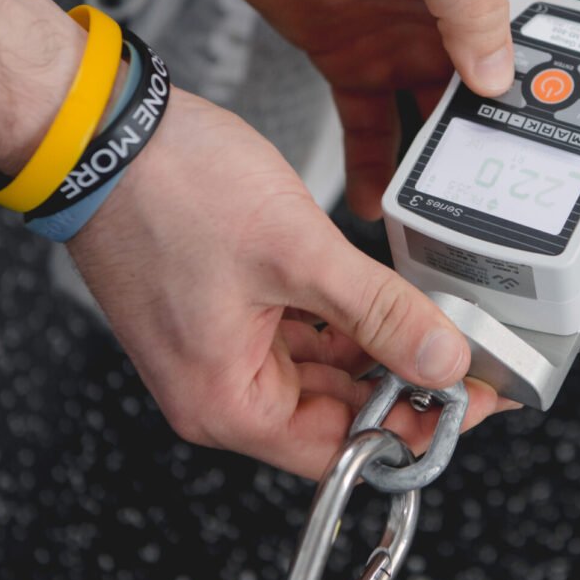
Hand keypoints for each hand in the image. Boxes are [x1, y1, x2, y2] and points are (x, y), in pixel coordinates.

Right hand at [68, 89, 513, 479]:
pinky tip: (378, 294)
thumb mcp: (298, 253)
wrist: (107, 131)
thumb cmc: (170, 189)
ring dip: (375, 346)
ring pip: (320, 368)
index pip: (342, 448)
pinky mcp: (223, 306)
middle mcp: (218, 384)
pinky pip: (297, 331)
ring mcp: (219, 344)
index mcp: (227, 400)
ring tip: (431, 318)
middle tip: (464, 350)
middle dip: (402, 381)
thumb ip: (379, 313)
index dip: (415, 428)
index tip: (472, 400)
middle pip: (334, 411)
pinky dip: (341, 319)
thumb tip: (442, 359)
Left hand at [159, 0, 554, 216]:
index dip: (557, 95)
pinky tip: (375, 196)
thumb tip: (498, 69)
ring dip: (436, 165)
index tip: (560, 149)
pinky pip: (371, 123)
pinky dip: (375, 162)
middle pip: (490, 96)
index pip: (543, 44)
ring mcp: (397, 40)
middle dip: (494, 147)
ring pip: (432, 119)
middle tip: (496, 203)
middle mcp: (446, 15)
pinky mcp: (350, 57)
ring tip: (441, 215)